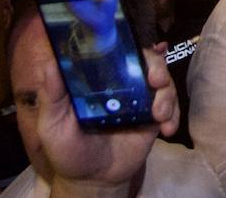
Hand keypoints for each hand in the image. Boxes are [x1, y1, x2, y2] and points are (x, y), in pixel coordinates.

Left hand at [35, 41, 178, 186]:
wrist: (93, 182)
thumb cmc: (67, 151)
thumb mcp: (52, 125)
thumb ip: (52, 96)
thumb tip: (50, 63)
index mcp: (98, 81)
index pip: (117, 53)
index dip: (131, 45)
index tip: (139, 49)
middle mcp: (122, 86)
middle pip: (147, 62)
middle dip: (158, 67)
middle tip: (158, 81)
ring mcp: (140, 101)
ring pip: (164, 82)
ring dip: (168, 95)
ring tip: (161, 116)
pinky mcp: (153, 118)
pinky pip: (172, 106)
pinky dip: (175, 114)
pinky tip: (167, 129)